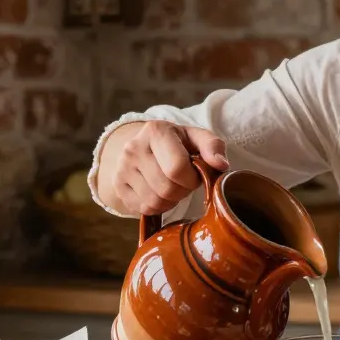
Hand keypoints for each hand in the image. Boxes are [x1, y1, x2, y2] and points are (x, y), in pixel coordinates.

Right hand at [112, 121, 228, 215]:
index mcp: (156, 131)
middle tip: (184, 182)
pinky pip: (143, 208)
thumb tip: (221, 165)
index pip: (176, 168)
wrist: (145, 145)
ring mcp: (122, 167)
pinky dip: (158, 206)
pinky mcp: (117, 185)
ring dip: (171, 200)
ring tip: (173, 186)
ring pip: (155, 201)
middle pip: (166, 188)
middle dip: (182, 191)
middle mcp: (134, 147)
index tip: (194, 174)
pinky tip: (160, 193)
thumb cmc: (178, 143)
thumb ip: (213, 147)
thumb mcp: (197, 138)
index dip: (192, 178)